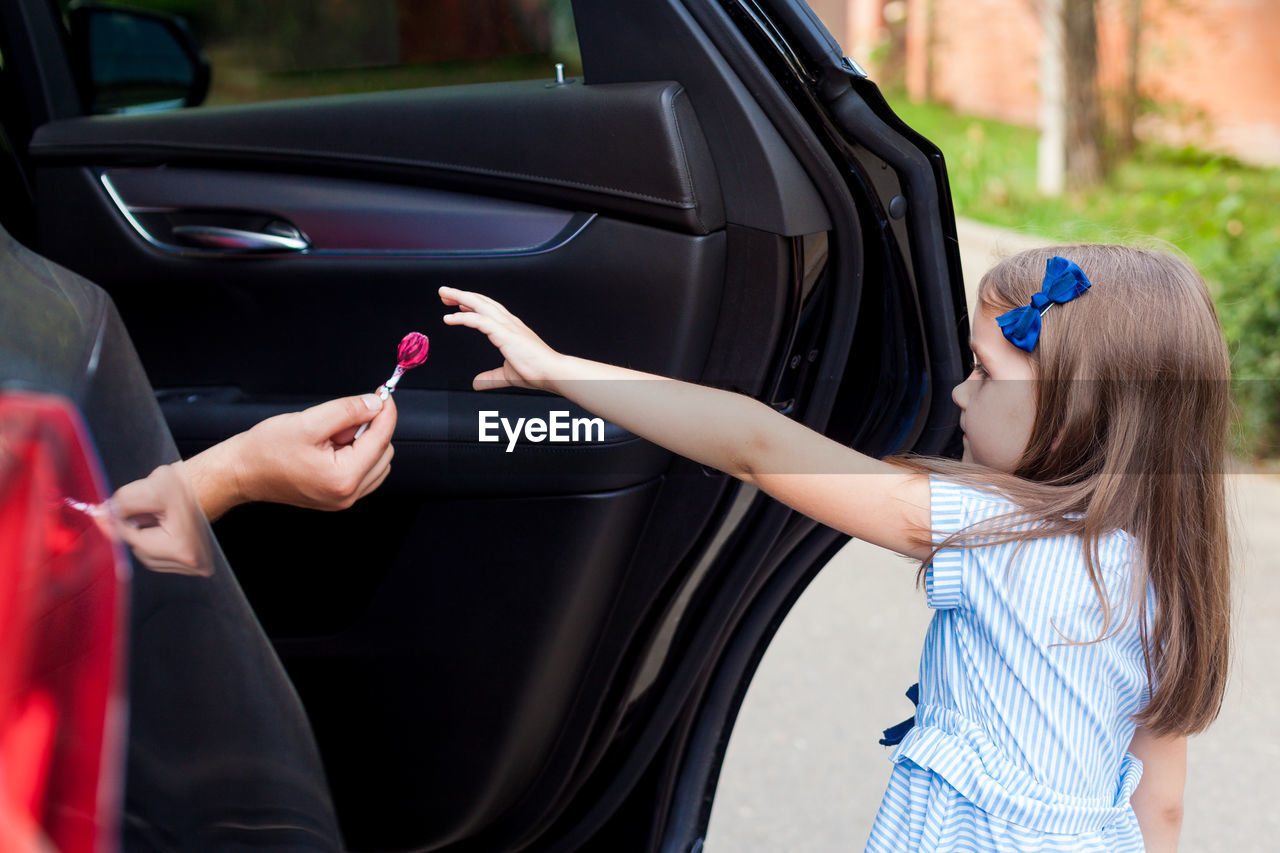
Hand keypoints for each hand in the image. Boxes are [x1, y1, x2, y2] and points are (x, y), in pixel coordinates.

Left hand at [107, 462, 213, 575]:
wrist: (212, 483)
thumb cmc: (188, 485)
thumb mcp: (150, 488)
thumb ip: (120, 503)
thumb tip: (100, 515)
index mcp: (183, 549)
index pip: (134, 541)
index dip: (117, 524)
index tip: (104, 514)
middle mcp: (194, 564)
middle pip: (142, 553)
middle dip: (135, 531)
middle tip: (141, 510)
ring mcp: (197, 565)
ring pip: (150, 557)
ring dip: (145, 537)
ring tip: (157, 517)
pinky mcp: (196, 563)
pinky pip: (162, 558)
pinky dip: (155, 542)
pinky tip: (164, 526)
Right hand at [230, 393, 397, 511]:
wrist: (241, 472)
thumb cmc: (265, 450)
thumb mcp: (309, 421)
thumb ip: (348, 411)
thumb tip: (375, 404)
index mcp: (343, 478)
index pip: (381, 440)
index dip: (386, 412)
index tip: (383, 394)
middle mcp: (348, 494)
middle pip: (383, 451)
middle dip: (368, 429)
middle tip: (338, 420)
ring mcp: (343, 499)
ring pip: (376, 461)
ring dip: (362, 442)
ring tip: (329, 436)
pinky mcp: (337, 496)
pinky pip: (363, 471)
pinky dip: (355, 453)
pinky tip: (331, 446)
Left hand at [440, 286, 561, 390]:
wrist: (552, 373)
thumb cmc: (537, 372)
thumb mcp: (507, 374)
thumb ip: (490, 377)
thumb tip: (477, 383)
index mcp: (511, 329)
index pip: (489, 310)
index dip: (472, 305)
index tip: (458, 304)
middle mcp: (509, 323)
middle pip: (481, 302)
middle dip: (462, 296)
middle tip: (445, 293)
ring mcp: (507, 326)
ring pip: (479, 304)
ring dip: (460, 297)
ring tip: (444, 295)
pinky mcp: (504, 333)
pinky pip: (479, 320)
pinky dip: (463, 317)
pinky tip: (450, 318)